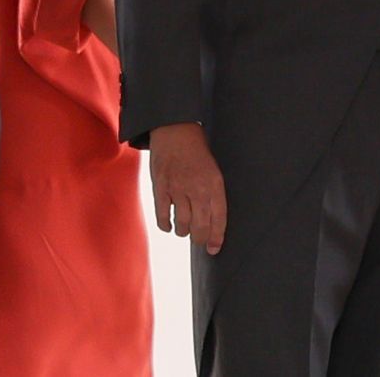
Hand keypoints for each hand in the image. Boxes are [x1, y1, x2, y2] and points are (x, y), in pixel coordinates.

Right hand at [148, 122, 226, 253]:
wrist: (175, 131)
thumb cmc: (198, 152)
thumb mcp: (215, 170)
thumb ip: (214, 194)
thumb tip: (213, 221)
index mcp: (215, 184)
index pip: (218, 218)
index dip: (216, 237)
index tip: (214, 248)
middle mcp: (197, 189)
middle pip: (200, 226)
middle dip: (200, 238)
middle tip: (199, 240)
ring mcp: (177, 189)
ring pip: (182, 224)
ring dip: (183, 232)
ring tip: (185, 230)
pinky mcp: (160, 188)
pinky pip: (163, 216)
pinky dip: (166, 225)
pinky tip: (169, 225)